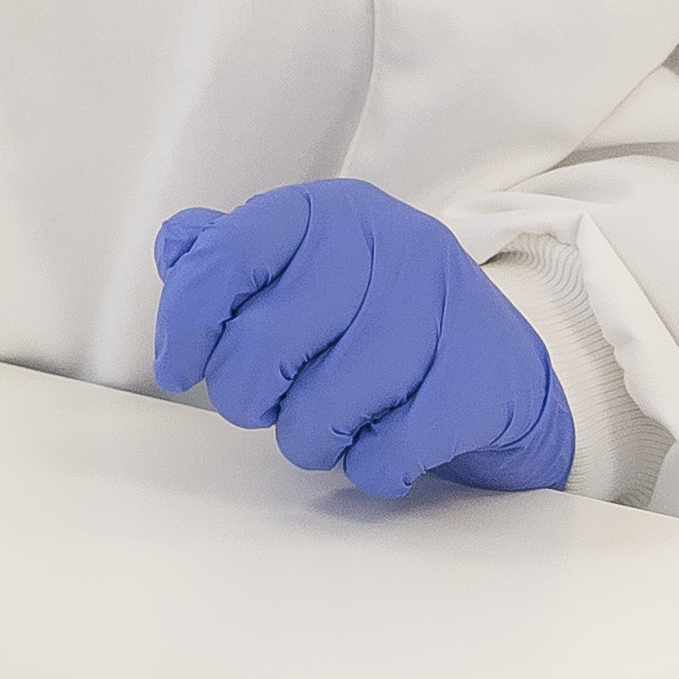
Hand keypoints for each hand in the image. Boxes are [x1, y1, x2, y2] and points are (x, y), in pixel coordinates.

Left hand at [150, 181, 578, 499]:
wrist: (499, 374)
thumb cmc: (375, 326)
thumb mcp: (300, 274)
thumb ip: (228, 259)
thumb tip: (179, 247)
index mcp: (332, 212)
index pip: (231, 252)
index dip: (189, 320)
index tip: (179, 370)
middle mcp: (393, 243)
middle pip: (269, 340)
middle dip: (246, 395)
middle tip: (265, 408)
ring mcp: (447, 306)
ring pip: (330, 402)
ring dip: (311, 438)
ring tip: (324, 431)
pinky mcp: (484, 377)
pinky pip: (395, 447)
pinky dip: (371, 466)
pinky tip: (378, 449)